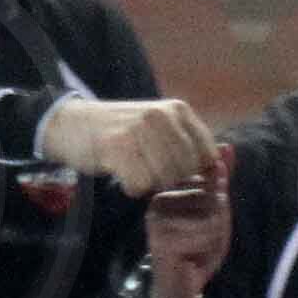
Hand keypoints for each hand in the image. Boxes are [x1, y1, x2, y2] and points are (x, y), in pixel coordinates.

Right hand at [41, 95, 216, 196]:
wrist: (71, 124)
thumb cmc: (120, 131)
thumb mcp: (159, 126)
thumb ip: (189, 141)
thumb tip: (226, 156)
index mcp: (178, 110)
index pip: (207, 155)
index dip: (194, 172)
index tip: (174, 172)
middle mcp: (161, 115)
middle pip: (186, 171)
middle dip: (170, 181)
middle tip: (147, 171)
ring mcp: (139, 130)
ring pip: (164, 180)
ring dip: (149, 185)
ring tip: (134, 170)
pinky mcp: (118, 147)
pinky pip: (139, 185)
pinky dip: (130, 188)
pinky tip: (120, 174)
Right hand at [142, 152, 231, 297]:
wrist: (181, 284)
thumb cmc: (197, 245)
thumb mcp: (216, 210)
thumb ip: (220, 180)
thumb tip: (227, 145)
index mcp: (170, 187)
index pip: (208, 177)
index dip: (218, 199)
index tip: (205, 218)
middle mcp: (159, 198)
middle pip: (211, 195)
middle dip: (216, 219)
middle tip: (200, 236)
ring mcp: (158, 217)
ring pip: (209, 214)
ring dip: (212, 234)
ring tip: (196, 245)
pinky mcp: (162, 237)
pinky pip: (203, 232)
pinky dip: (206, 245)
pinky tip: (191, 255)